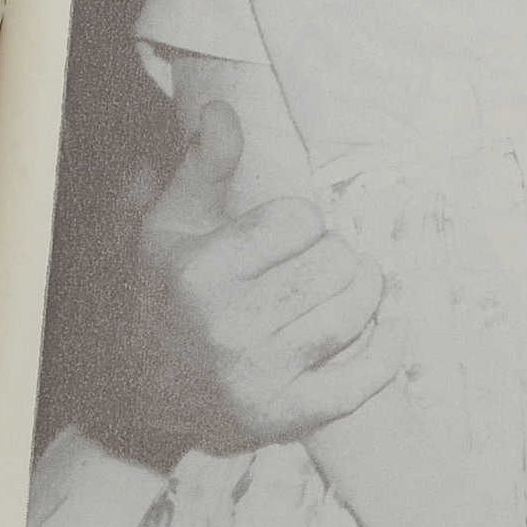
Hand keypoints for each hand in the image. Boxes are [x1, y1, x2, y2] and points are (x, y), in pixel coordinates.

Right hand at [136, 102, 387, 447]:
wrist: (137, 393)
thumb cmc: (167, 294)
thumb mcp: (170, 226)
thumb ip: (203, 166)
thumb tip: (222, 110)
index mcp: (200, 272)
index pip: (300, 219)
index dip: (301, 221)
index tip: (284, 236)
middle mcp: (226, 325)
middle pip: (335, 263)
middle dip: (335, 255)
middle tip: (317, 265)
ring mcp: (256, 375)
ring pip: (352, 314)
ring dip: (364, 292)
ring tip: (350, 285)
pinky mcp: (281, 415)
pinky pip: (357, 383)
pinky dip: (386, 353)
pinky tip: (390, 328)